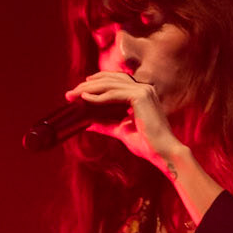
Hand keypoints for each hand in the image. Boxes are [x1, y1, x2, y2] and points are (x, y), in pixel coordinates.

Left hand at [65, 71, 181, 176]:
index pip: (115, 81)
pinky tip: (85, 99)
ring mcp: (143, 90)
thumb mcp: (121, 130)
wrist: (162, 152)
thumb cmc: (147, 144)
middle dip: (88, 85)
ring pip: (110, 84)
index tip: (80, 89)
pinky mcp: (140, 97)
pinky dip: (98, 97)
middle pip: (110, 80)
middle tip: (70, 93)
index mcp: (141, 93)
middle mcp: (143, 88)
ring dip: (89, 89)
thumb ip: (106, 124)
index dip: (96, 82)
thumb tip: (88, 124)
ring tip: (73, 95)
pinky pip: (114, 94)